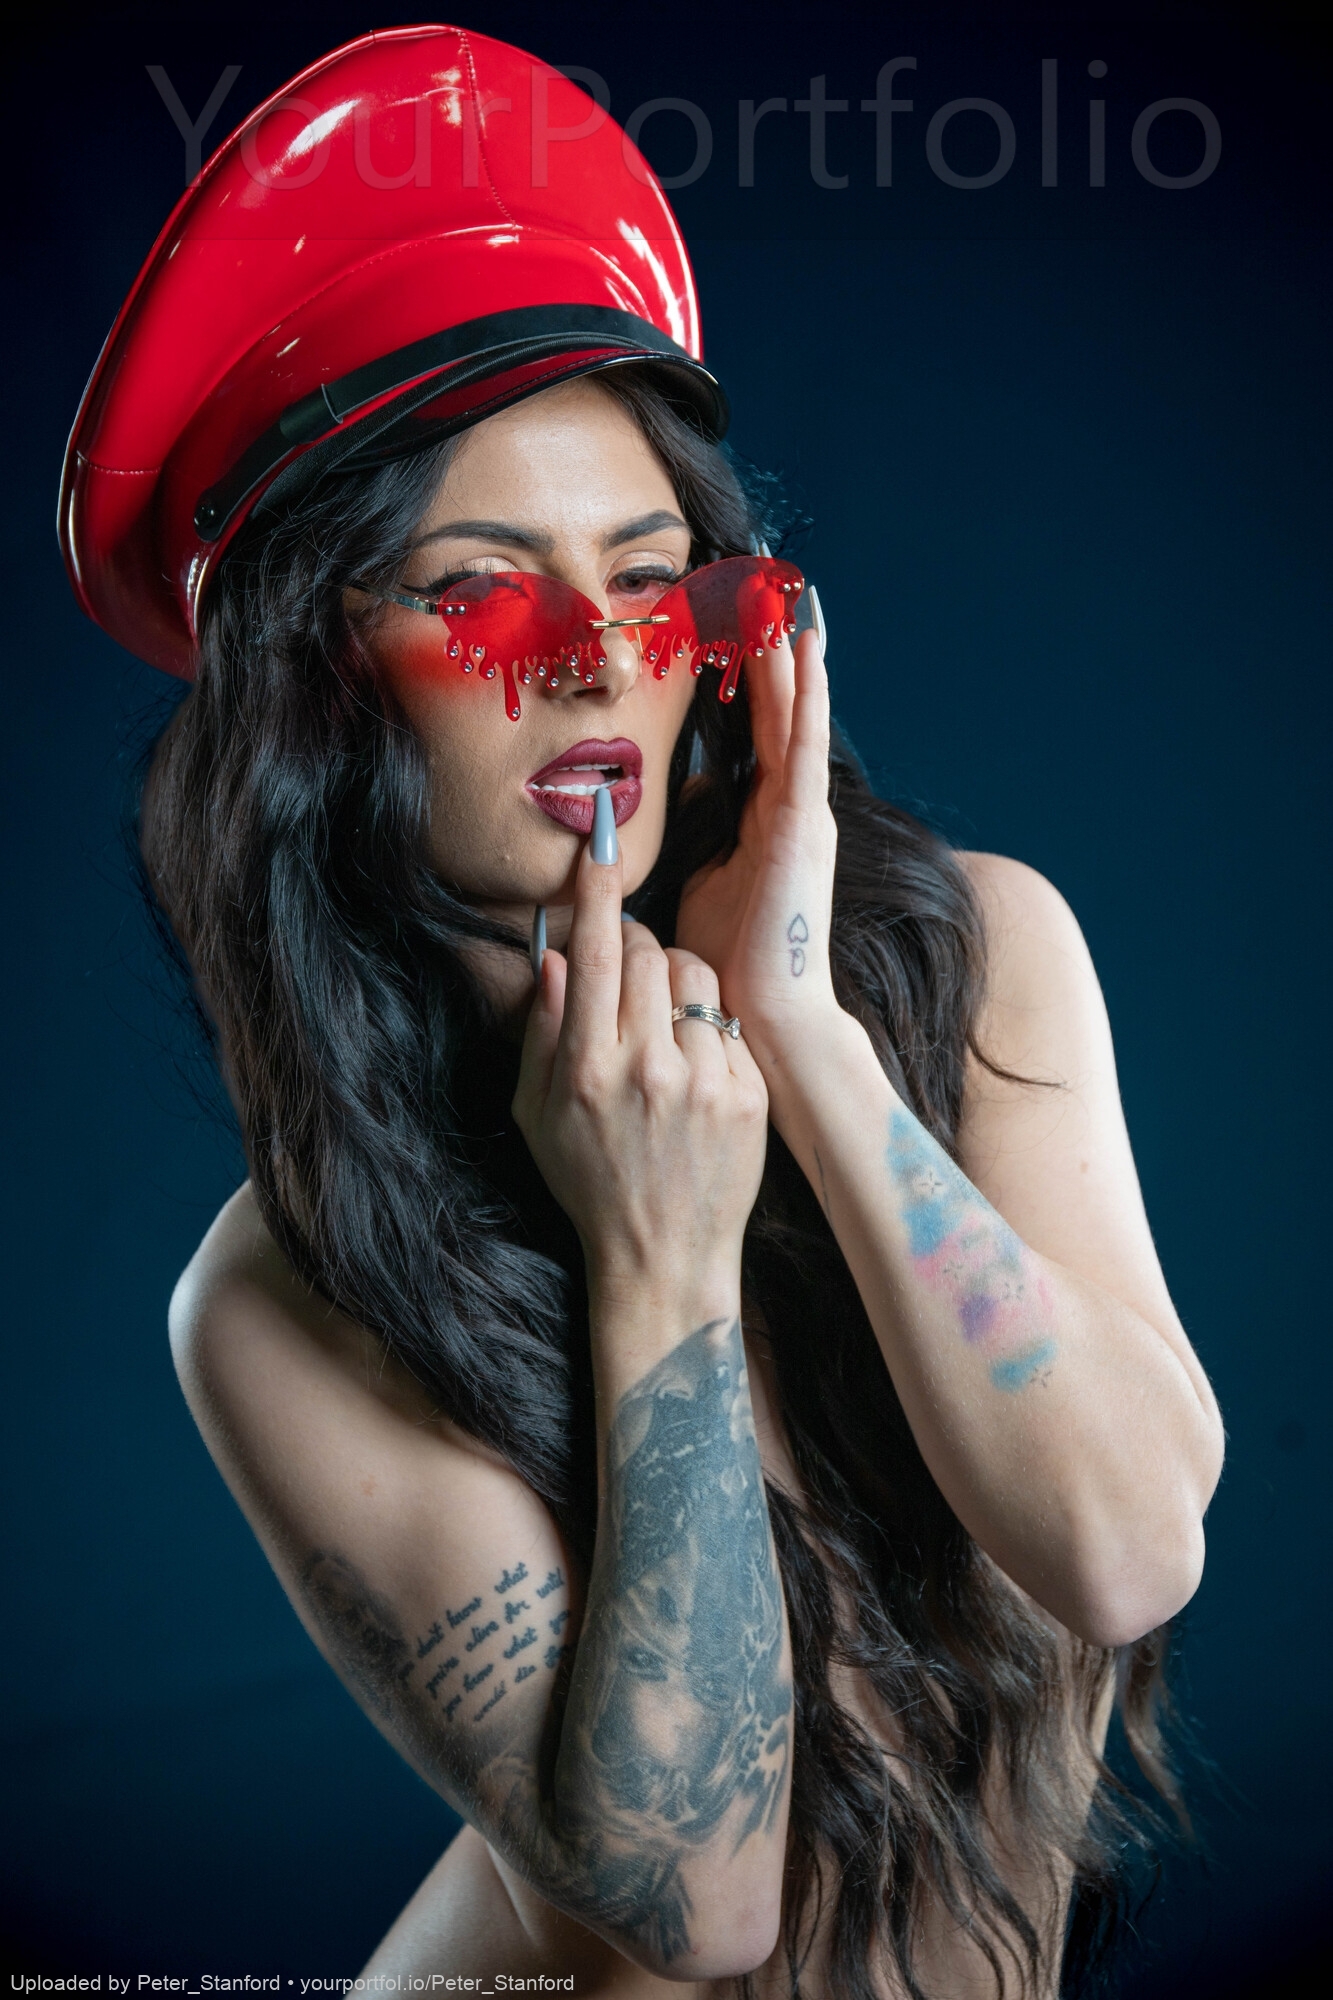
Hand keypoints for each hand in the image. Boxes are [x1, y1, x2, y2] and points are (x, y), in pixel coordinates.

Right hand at [513, 820, 768, 1299]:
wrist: (662, 1259)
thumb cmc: (589, 1184)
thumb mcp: (536, 1114)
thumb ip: (542, 1031)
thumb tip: (555, 956)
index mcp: (584, 1067)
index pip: (591, 951)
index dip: (596, 888)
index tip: (601, 839)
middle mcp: (644, 1067)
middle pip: (646, 951)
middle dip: (631, 944)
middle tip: (622, 969)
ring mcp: (702, 1080)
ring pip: (694, 974)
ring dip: (675, 979)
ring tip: (660, 1020)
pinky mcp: (747, 1094)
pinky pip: (728, 1022)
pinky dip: (707, 1029)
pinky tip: (691, 1065)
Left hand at [675, 628, 841, 1064]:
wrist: (765, 1015)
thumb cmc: (730, 965)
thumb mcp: (702, 885)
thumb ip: (695, 842)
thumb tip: (662, 809)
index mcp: (767, 822)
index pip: (759, 735)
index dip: (753, 681)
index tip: (744, 628)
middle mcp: (792, 810)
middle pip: (781, 714)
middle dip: (775, 653)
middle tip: (771, 589)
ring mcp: (803, 815)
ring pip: (797, 717)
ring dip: (794, 657)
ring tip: (792, 598)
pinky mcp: (802, 825)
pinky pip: (803, 745)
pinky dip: (808, 693)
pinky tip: (808, 648)